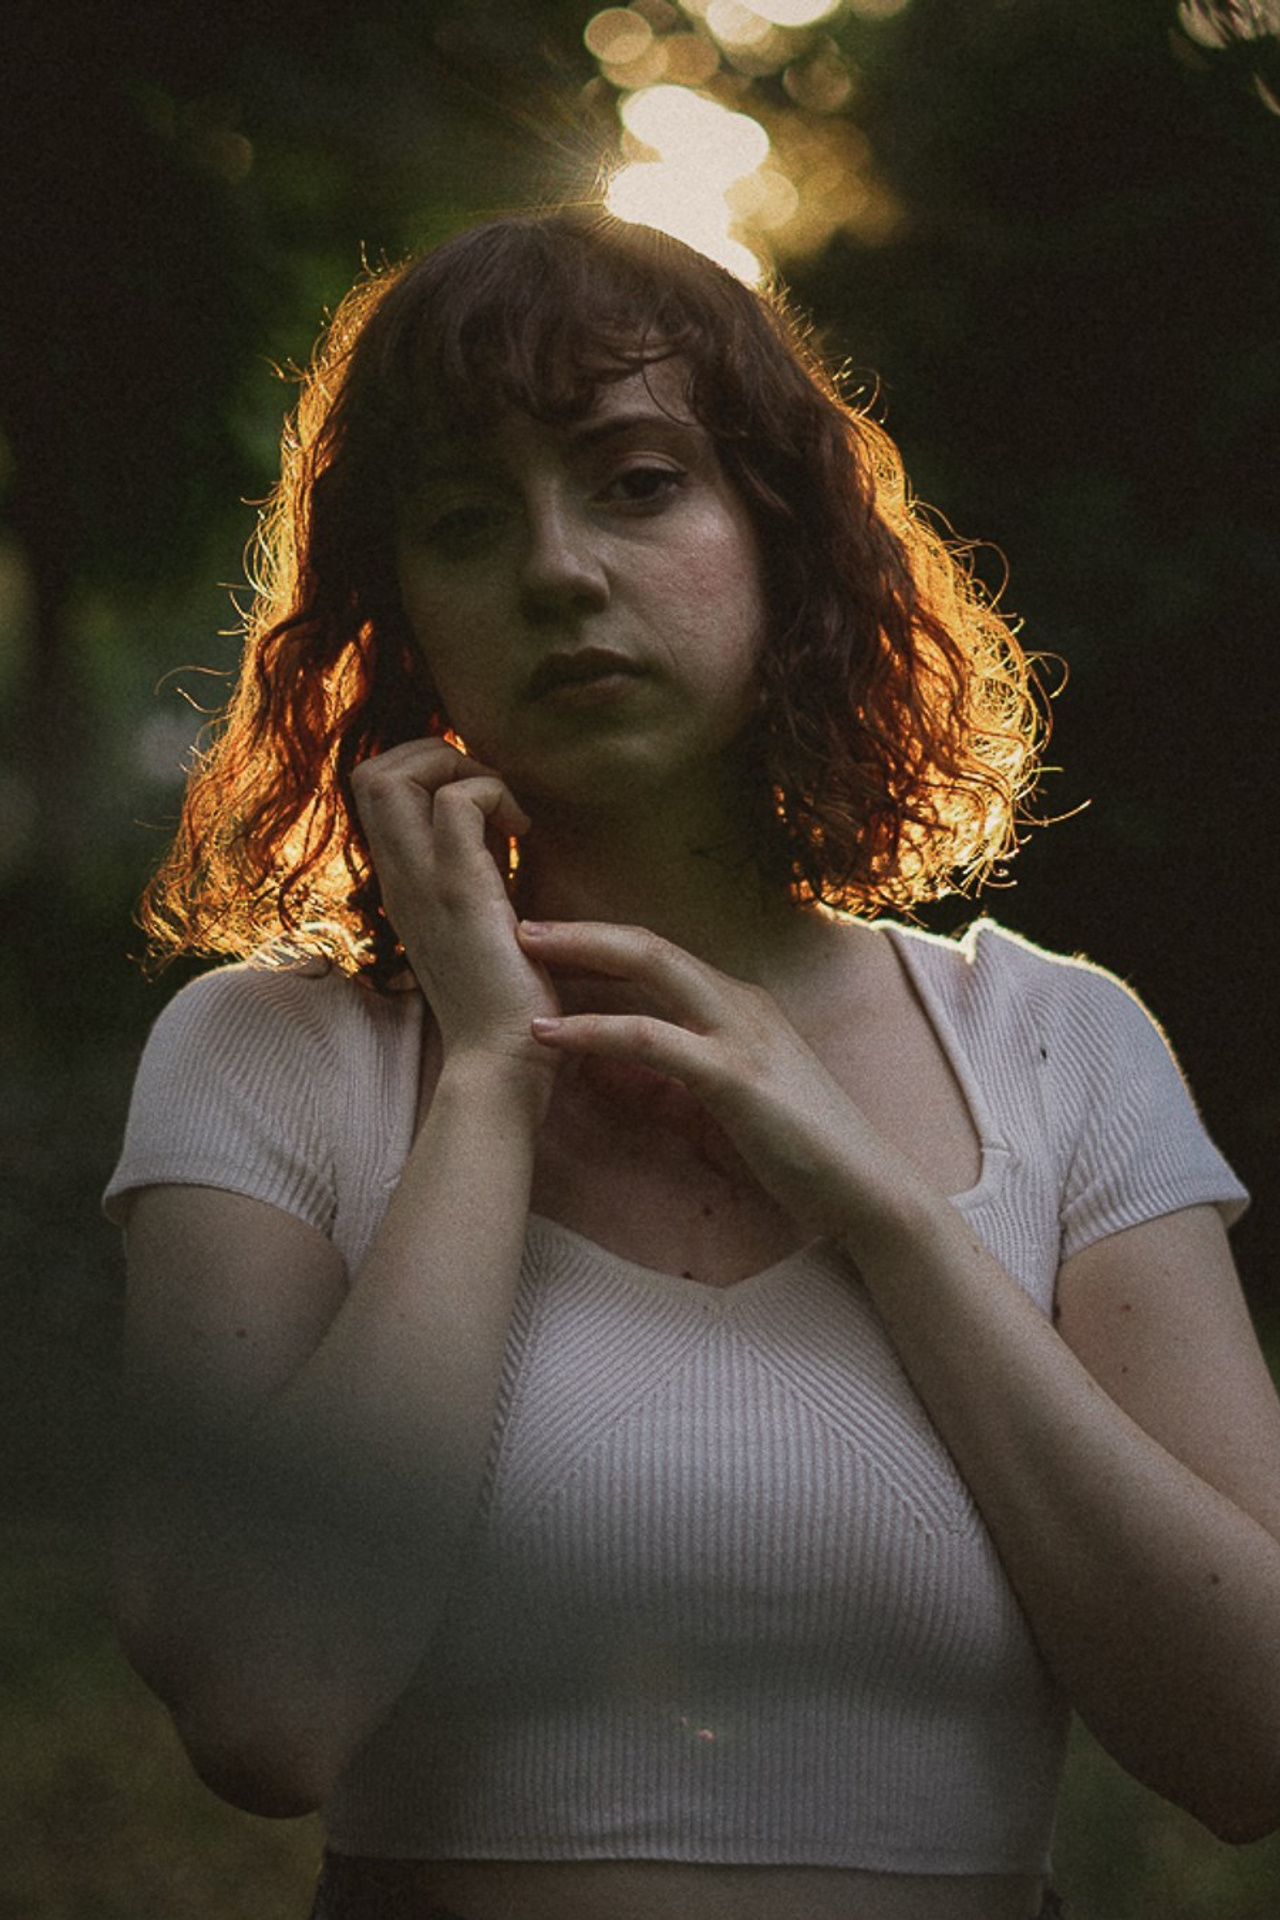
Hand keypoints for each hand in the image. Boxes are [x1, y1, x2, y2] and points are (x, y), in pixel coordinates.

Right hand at [351, 740, 560, 1070]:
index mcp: (403, 886)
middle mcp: (399, 880)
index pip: (374, 793)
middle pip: (370, 773)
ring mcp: (421, 884)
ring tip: (503, 814)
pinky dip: (495, 795)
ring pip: (393, 774)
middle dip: (433, 755)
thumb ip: (478, 872)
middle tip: (486, 796)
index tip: (481, 806)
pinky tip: (525, 836)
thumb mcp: (481, 922)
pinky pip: (458, 801)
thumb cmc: (506, 1003)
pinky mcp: (459, 891)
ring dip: (459, 770)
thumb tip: (499, 825)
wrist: (503, 1064)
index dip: (424, 771)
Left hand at [517, 920, 890, 1236]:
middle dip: (583, 931)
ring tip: (523, 953)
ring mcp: (741, 1034)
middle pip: (650, 945)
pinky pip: (652, 1038)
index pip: (662, 956)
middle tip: (522, 925)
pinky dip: (596, 1029)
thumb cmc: (800, 1149)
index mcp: (739, 1005)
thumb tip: (620, 1069)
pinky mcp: (736, 1075)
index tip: (550, 942)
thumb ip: (680, 1075)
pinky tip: (551, 1034)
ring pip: (653, 968)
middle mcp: (740, 1003)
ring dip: (582, 955)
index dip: (603, 943)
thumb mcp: (729, 1098)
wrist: (866, 1188)